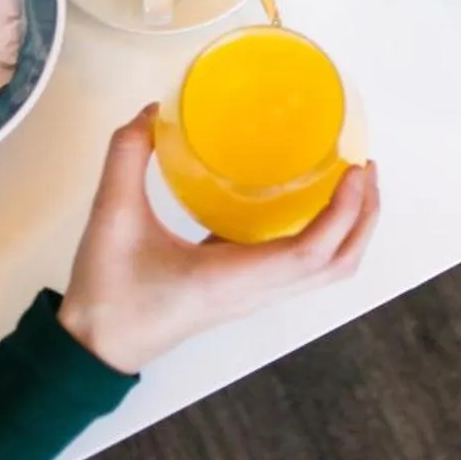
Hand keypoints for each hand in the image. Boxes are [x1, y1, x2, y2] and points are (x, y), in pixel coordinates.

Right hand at [57, 107, 380, 374]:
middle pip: (337, 265)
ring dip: (349, 228)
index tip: (355, 169)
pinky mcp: (244, 291)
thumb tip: (152, 112)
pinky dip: (323, 234)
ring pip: (325, 271)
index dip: (344, 211)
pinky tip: (306, 198)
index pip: (311, 253)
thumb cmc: (108, 294)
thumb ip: (127, 157)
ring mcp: (253, 295)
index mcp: (233, 278)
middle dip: (363, 217)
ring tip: (350, 181)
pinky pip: (302, 267)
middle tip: (365, 167)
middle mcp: (254, 291)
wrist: (95, 346)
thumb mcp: (111, 216)